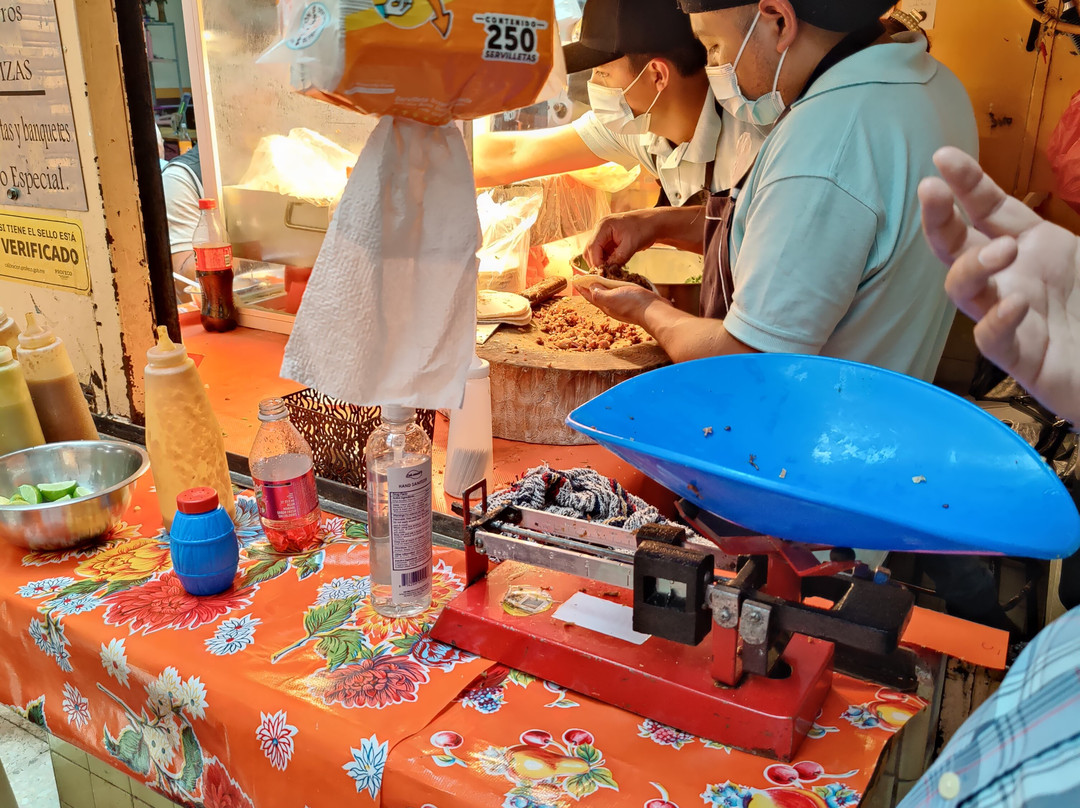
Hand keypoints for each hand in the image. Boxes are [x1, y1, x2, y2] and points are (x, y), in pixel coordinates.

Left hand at [577, 283, 664, 326]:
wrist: (653, 310)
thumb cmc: (632, 304)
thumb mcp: (611, 298)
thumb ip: (599, 293)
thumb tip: (590, 287)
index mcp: (605, 305)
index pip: (589, 296)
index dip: (581, 288)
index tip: (575, 280)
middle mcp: (612, 305)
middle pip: (598, 295)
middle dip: (591, 287)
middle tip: (586, 277)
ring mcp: (622, 303)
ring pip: (609, 294)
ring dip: (603, 286)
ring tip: (599, 278)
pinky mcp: (631, 300)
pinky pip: (619, 292)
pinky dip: (615, 286)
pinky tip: (617, 283)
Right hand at [584, 211, 658, 267]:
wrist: (653, 223)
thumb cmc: (644, 228)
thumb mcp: (631, 245)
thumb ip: (618, 258)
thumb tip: (608, 271)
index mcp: (603, 226)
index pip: (592, 247)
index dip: (596, 262)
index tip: (603, 273)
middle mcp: (600, 229)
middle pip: (590, 250)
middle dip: (596, 263)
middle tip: (605, 274)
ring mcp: (603, 235)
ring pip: (595, 253)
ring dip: (601, 263)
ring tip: (610, 271)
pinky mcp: (608, 241)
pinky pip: (602, 253)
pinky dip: (606, 261)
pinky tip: (613, 267)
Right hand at [919, 146, 1079, 422]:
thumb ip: (1064, 222)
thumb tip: (1026, 206)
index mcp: (1032, 247)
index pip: (986, 208)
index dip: (965, 182)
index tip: (942, 156)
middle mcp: (1011, 279)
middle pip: (957, 246)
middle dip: (939, 218)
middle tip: (931, 191)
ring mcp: (1010, 318)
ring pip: (963, 291)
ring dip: (970, 267)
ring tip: (1001, 252)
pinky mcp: (1020, 359)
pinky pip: (992, 339)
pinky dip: (997, 321)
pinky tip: (1015, 305)